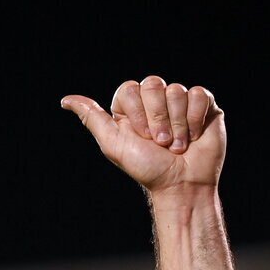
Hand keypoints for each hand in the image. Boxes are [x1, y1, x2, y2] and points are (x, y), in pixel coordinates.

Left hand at [61, 77, 224, 192]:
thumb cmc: (147, 169)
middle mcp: (154, 101)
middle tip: (160, 143)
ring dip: (177, 124)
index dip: (138, 113)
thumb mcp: (113, 145)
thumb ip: (92, 119)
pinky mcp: (203, 104)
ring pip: (176, 90)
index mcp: (132, 108)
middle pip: (153, 84)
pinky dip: (194, 119)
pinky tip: (193, 137)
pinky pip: (198, 94)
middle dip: (157, 118)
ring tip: (177, 146)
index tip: (142, 138)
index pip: (129, 89)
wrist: (181, 185)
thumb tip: (66, 100)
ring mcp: (179, 102)